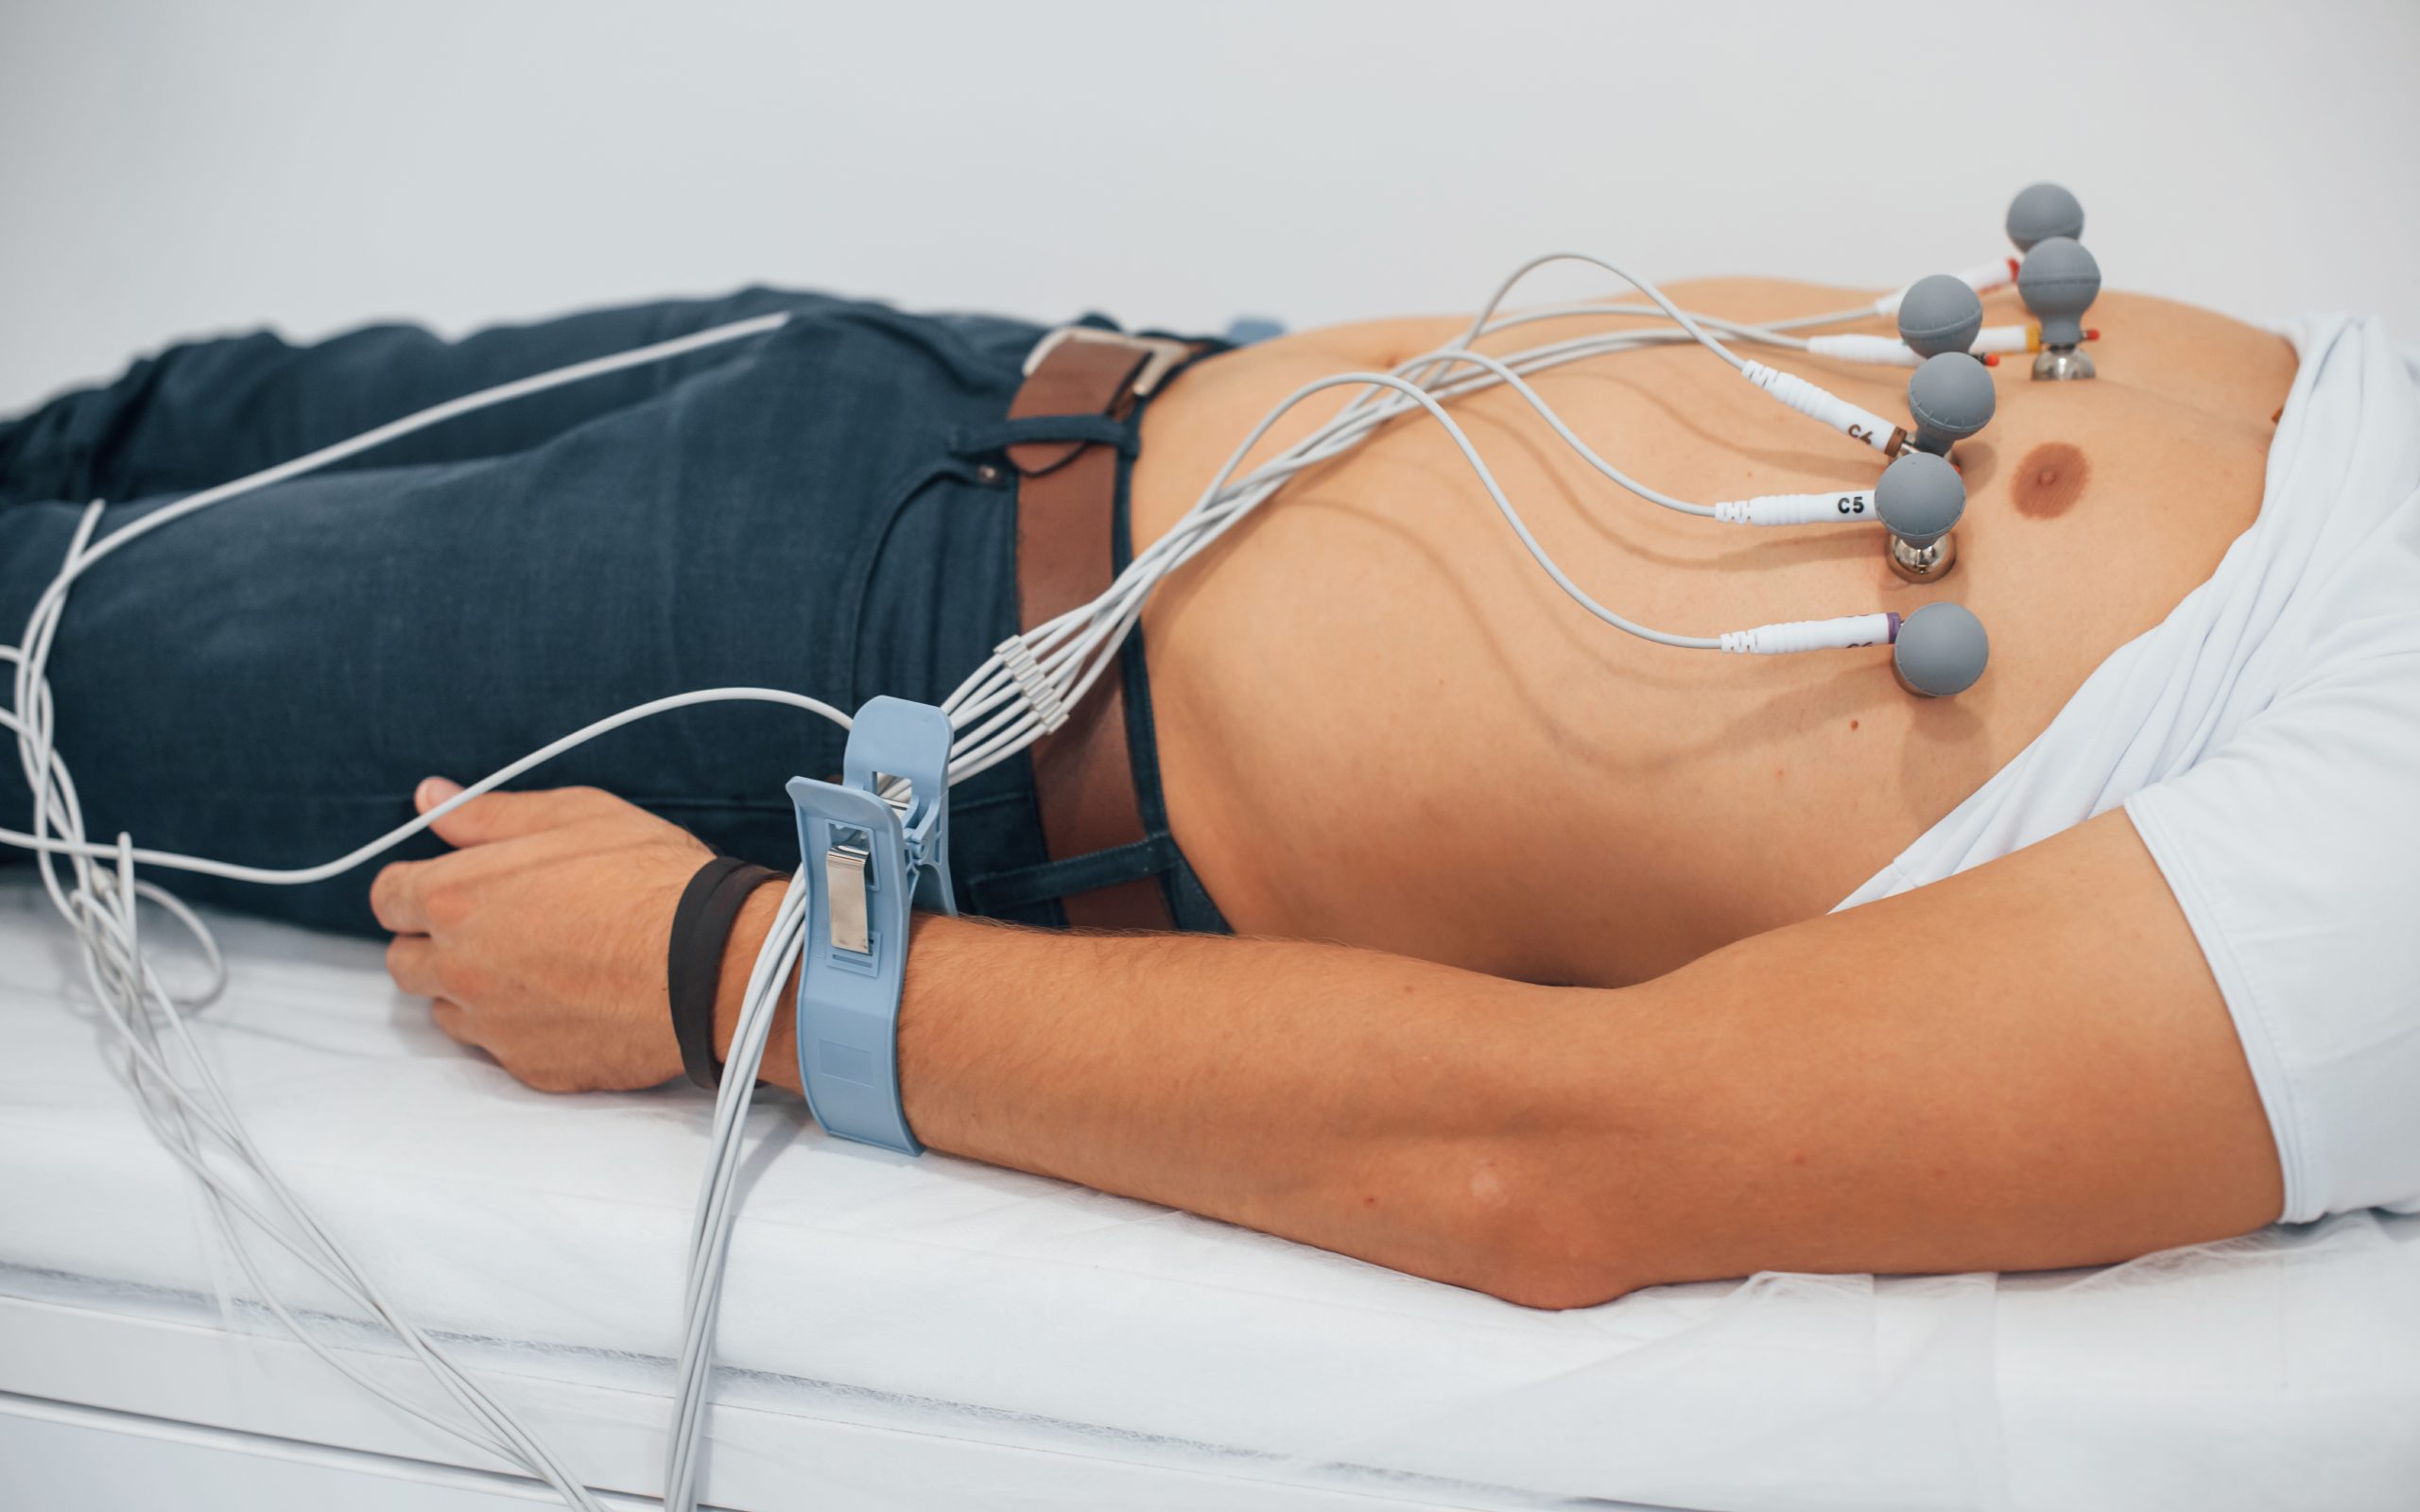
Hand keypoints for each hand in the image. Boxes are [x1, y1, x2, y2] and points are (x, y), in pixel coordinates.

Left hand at [373, 777, 708, 1091]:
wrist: (712, 964)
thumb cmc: (649, 880)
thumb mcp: (573, 816)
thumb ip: (487, 814)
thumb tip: (430, 799)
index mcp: (456, 898)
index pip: (386, 897)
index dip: (413, 887)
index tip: (445, 885)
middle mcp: (459, 969)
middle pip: (404, 962)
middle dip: (433, 942)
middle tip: (492, 925)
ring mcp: (493, 1026)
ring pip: (447, 1012)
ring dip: (470, 989)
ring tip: (534, 966)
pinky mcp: (533, 1069)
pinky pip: (502, 1050)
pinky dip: (519, 1027)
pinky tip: (567, 1002)